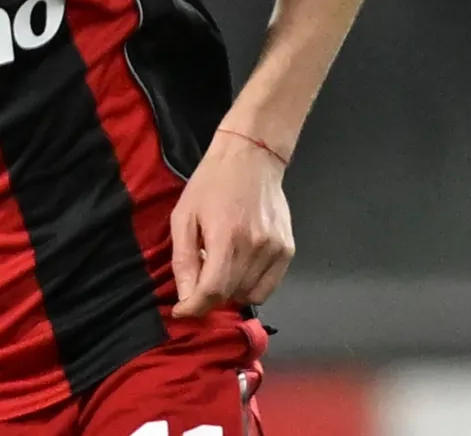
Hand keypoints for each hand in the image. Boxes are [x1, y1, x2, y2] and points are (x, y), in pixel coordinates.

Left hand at [170, 130, 294, 317]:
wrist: (251, 158)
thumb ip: (184, 259)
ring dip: (230, 292)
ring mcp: (276, 250)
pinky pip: (269, 286)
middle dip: (208, 297)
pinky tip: (239, 268)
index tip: (182, 311)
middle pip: (230, 295)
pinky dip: (251, 286)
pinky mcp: (288, 250)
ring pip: (250, 294)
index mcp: (226, 237)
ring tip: (220, 268)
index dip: (194, 307)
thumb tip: (186, 297)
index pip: (213, 291)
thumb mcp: (183, 216)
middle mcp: (256, 247)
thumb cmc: (211, 183)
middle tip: (198, 280)